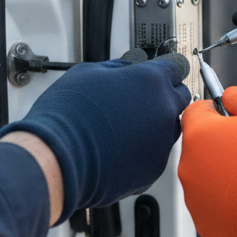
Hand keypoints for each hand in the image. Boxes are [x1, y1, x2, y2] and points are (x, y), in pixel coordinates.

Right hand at [0, 53, 191, 222]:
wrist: (57, 157)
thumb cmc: (68, 115)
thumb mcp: (89, 73)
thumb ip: (117, 68)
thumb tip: (126, 69)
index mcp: (152, 81)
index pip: (175, 68)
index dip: (165, 69)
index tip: (161, 72)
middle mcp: (164, 110)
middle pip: (178, 97)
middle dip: (164, 95)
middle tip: (140, 99)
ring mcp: (162, 141)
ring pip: (169, 128)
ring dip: (156, 124)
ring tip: (126, 127)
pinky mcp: (154, 168)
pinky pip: (156, 154)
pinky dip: (144, 150)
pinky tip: (121, 148)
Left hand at [178, 87, 236, 236]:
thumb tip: (230, 97)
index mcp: (200, 136)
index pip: (194, 111)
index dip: (215, 109)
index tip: (230, 114)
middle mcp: (190, 169)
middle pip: (201, 148)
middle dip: (223, 145)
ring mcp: (197, 201)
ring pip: (208, 179)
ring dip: (226, 174)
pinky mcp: (209, 226)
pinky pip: (216, 207)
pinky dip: (231, 202)